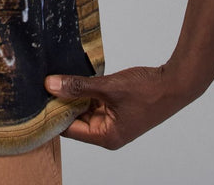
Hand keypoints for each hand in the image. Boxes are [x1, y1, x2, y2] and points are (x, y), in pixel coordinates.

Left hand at [45, 64, 201, 149]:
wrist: (175, 83)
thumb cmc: (147, 91)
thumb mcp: (108, 87)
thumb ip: (78, 86)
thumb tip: (51, 85)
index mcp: (106, 136)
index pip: (69, 129)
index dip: (53, 113)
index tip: (38, 97)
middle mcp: (108, 132)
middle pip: (75, 119)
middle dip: (61, 102)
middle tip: (43, 83)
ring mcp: (113, 120)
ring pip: (83, 108)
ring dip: (73, 94)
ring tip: (56, 77)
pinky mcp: (117, 108)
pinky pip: (94, 101)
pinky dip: (85, 90)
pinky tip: (74, 76)